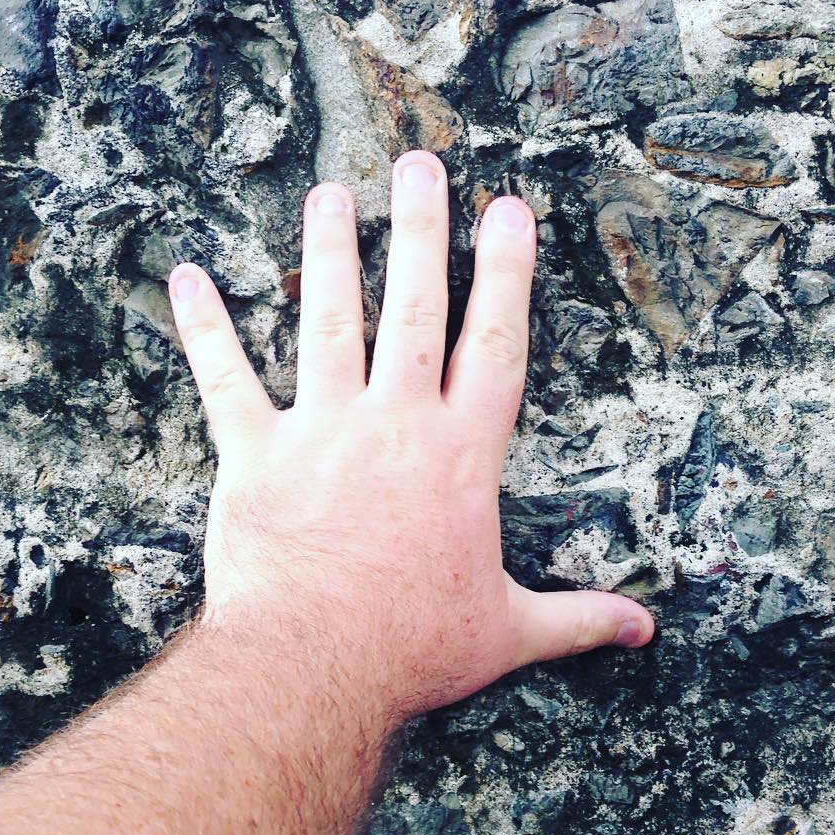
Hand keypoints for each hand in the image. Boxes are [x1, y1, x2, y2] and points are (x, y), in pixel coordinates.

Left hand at [167, 150, 653, 728]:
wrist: (314, 668)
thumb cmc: (413, 649)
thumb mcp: (510, 632)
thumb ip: (580, 617)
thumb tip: (646, 628)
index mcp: (458, 457)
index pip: (495, 346)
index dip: (505, 275)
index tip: (509, 213)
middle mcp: (393, 425)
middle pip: (414, 310)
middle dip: (422, 232)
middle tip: (422, 166)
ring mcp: (321, 431)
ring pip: (328, 323)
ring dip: (330, 254)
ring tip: (331, 195)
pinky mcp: (255, 454)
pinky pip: (224, 378)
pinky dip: (203, 328)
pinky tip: (187, 278)